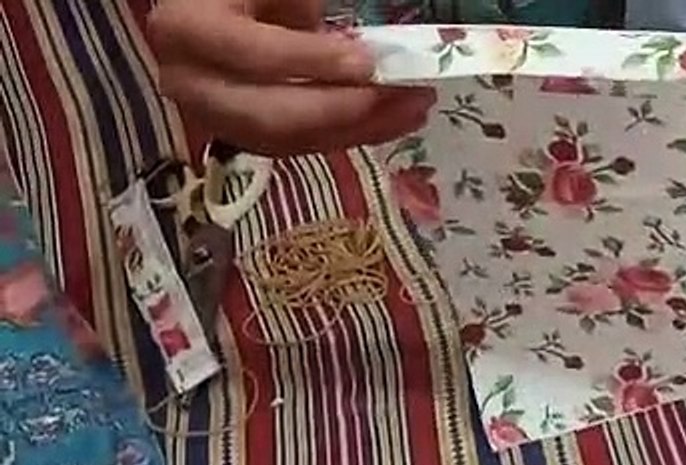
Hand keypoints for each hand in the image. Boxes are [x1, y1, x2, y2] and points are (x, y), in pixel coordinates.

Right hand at [148, 0, 432, 155]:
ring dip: (359, 129)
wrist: (206, 13)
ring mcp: (214, 118)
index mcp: (187, 31)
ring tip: (413, 109)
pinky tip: (392, 121)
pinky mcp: (242, 136)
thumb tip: (353, 47)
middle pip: (272, 115)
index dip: (311, 61)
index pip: (253, 55)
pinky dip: (348, 135)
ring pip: (291, 140)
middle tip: (406, 96)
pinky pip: (298, 146)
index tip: (366, 63)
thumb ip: (297, 6)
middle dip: (346, 110)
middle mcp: (191, 84)